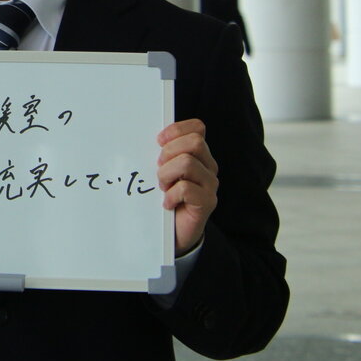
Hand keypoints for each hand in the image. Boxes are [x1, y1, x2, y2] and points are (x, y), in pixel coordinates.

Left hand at [157, 118, 218, 255]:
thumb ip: (162, 155)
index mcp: (199, 154)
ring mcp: (210, 184)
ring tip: (162, 187)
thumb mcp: (163, 171)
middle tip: (158, 169)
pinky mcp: (207, 202)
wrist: (175, 232)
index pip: (197, 128)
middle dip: (169, 152)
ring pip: (187, 163)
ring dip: (166, 174)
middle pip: (194, 142)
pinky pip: (186, 188)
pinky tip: (167, 203)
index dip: (177, 130)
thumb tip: (150, 141)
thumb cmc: (165, 197)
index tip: (158, 141)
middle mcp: (208, 166)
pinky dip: (171, 195)